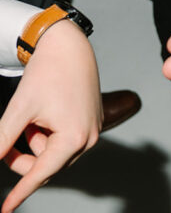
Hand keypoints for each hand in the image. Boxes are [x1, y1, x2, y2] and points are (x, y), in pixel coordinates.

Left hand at [0, 20, 100, 211]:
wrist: (68, 42)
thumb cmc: (48, 71)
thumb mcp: (20, 109)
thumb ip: (2, 140)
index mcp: (74, 138)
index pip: (40, 174)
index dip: (20, 193)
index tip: (6, 209)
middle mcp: (88, 137)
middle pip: (48, 165)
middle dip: (24, 156)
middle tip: (6, 142)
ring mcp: (92, 128)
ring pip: (54, 153)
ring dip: (36, 142)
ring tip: (29, 117)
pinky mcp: (92, 120)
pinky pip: (65, 139)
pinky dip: (47, 133)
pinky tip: (42, 114)